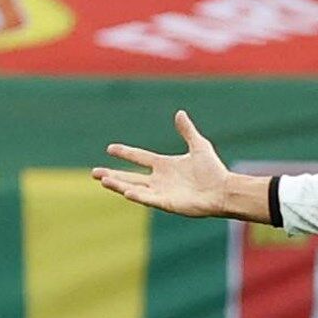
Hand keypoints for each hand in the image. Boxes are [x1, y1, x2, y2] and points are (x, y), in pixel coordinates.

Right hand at [92, 110, 229, 217]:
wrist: (224, 189)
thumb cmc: (214, 170)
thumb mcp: (199, 146)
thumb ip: (187, 131)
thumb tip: (180, 113)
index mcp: (166, 165)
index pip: (140, 158)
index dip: (126, 153)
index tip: (110, 148)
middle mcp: (160, 180)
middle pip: (130, 176)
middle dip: (112, 174)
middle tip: (94, 172)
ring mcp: (162, 193)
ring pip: (134, 188)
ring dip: (118, 184)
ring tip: (102, 180)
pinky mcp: (167, 203)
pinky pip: (148, 199)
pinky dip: (137, 195)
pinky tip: (125, 191)